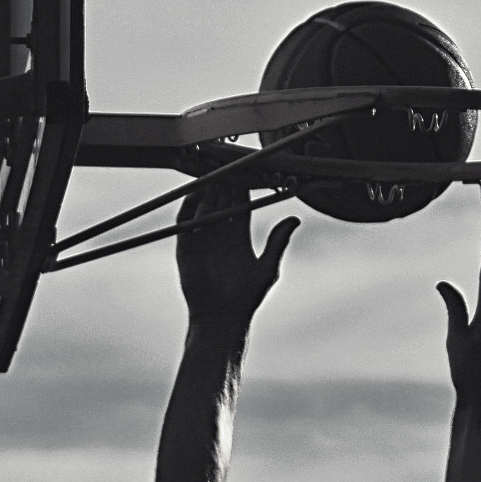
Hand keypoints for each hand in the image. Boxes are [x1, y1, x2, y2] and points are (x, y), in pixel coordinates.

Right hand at [175, 183, 300, 328]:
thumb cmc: (246, 298)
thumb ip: (278, 242)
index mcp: (239, 236)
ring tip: (211, 172)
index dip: (242, 186)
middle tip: (226, 163)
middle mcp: (220, 234)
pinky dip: (189, 206)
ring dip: (206, 190)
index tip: (246, 169)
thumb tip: (295, 219)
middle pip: (220, 200)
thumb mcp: (266, 268)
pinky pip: (185, 221)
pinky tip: (195, 193)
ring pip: (203, 206)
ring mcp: (202, 238)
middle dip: (223, 181)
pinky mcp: (185, 246)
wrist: (220, 318)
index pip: (240, 203)